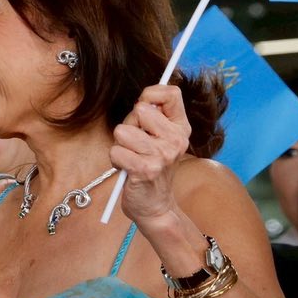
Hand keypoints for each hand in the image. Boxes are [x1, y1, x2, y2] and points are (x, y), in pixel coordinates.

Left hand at [111, 84, 192, 225]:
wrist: (155, 205)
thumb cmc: (151, 167)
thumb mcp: (160, 139)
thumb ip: (154, 117)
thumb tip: (143, 98)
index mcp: (181, 128)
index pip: (171, 93)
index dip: (150, 95)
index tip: (143, 110)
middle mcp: (176, 140)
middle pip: (139, 110)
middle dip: (129, 125)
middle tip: (137, 145)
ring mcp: (162, 155)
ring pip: (122, 131)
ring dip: (120, 145)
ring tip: (132, 157)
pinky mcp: (145, 169)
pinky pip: (116, 151)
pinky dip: (116, 160)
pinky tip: (127, 169)